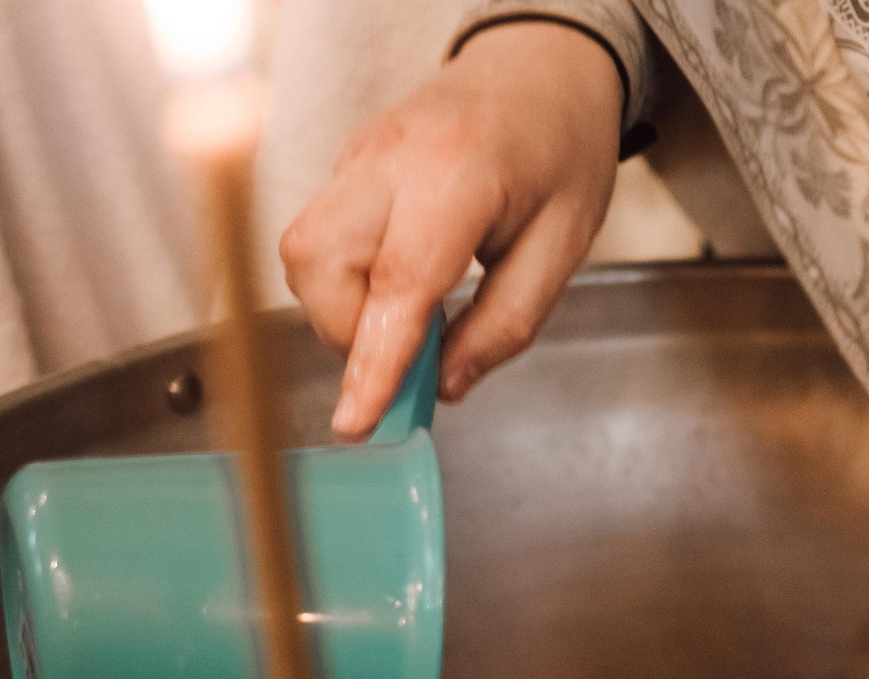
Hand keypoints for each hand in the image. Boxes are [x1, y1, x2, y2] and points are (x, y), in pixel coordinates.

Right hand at [279, 22, 623, 434]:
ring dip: (345, 308)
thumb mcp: (564, 247)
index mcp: (458, 174)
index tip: (357, 420)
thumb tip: (442, 385)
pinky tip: (402, 278)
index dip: (372, 361)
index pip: (397, 281)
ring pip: (303, 255)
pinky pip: (318, 238)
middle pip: (318, 265)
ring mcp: (356, 155)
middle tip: (416, 348)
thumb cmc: (560, 150)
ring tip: (412, 312)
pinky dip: (348, 280)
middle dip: (352, 331)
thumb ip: (505, 325)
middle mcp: (389, 157)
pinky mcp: (344, 164)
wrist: (537, 68)